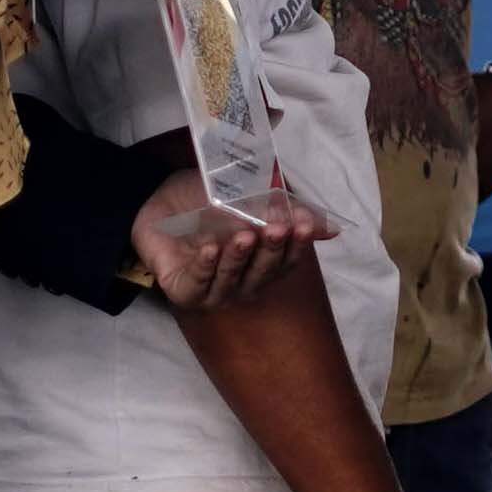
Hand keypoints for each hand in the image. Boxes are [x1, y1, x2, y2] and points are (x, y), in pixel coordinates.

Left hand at [131, 171, 334, 307]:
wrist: (158, 203)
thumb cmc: (206, 203)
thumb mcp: (248, 199)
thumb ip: (286, 214)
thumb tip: (333, 229)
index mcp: (261, 265)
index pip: (287, 261)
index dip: (296, 244)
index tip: (301, 223)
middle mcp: (241, 283)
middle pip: (262, 273)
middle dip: (269, 250)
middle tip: (275, 227)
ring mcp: (212, 291)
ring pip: (232, 281)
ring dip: (238, 259)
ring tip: (242, 235)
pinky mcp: (183, 292)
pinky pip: (198, 285)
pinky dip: (206, 267)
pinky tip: (210, 249)